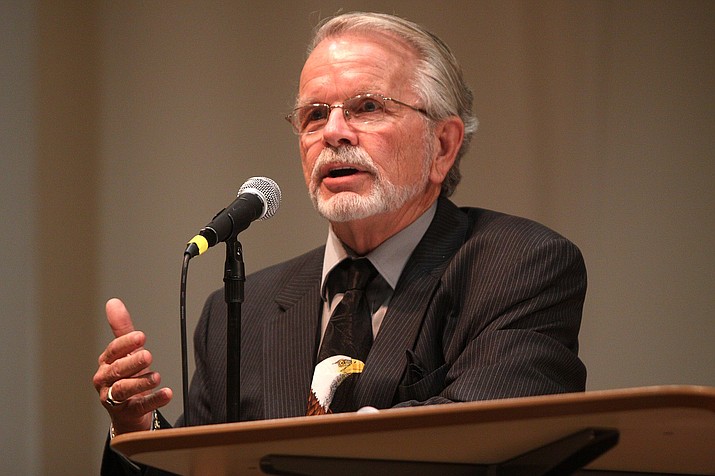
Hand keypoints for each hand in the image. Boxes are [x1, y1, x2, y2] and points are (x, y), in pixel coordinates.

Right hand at [93, 298, 172, 434]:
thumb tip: (113, 302)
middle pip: (117, 370)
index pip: (113, 351)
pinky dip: (154, 400)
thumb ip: (122, 329)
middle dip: (132, 362)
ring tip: (157, 377)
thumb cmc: (126, 376)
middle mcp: (106, 380)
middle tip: (148, 355)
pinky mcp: (126, 413)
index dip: (126, 343)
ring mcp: (113, 398)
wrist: (127, 411)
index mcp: (106, 362)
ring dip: (140, 382)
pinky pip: (139, 406)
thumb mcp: (125, 352)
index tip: (141, 336)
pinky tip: (167, 393)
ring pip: (124, 389)